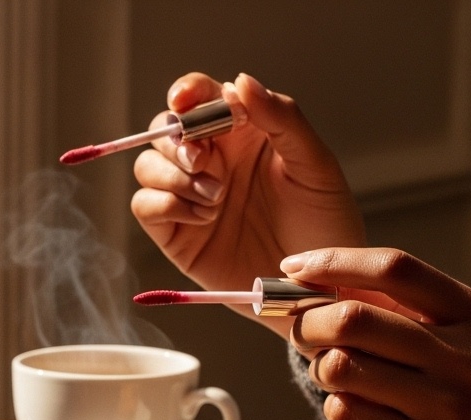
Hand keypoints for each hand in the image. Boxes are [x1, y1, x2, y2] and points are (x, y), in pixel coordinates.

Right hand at [130, 71, 364, 334]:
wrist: (316, 286)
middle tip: (201, 162)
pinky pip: (146, 207)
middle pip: (164, 131)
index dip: (186, 92)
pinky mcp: (176, 234)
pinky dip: (165, 205)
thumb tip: (240, 82)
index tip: (185, 100)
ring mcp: (190, 198)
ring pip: (148, 167)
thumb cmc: (324, 224)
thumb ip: (281, 118)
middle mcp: (211, 161)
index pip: (201, 98)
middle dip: (176, 140)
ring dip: (174, 176)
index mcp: (243, 133)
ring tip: (215, 198)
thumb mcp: (314, 164)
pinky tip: (202, 218)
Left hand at [283, 246, 470, 419]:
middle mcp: (463, 356)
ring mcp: (446, 405)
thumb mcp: (460, 343)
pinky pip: (347, 413)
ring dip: (317, 368)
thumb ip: (405, 314)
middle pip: (353, 319)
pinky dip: (334, 405)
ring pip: (340, 366)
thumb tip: (323, 281)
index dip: (334, 263)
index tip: (294, 267)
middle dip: (307, 322)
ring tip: (328, 374)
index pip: (395, 270)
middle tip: (300, 332)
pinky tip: (351, 407)